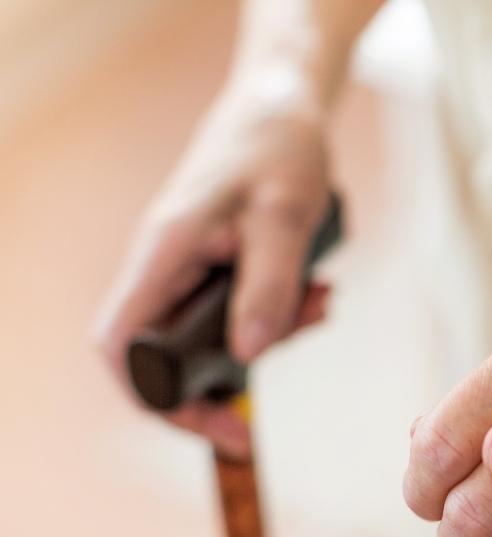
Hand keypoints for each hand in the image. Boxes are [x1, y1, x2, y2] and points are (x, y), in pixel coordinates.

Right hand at [93, 91, 333, 456]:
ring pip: (210, 341)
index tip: (216, 425)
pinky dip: (279, 317)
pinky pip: (240, 316)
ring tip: (319, 307)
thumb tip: (249, 357)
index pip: (124, 346)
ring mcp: (189, 272)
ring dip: (266, 341)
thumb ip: (270, 285)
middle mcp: (165, 268)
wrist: (283, 108)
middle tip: (259, 418)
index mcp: (164, 253)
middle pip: (162, 358)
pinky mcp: (218, 272)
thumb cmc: (278, 148)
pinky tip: (318, 296)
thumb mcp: (286, 216)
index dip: (156, 397)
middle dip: (218, 388)